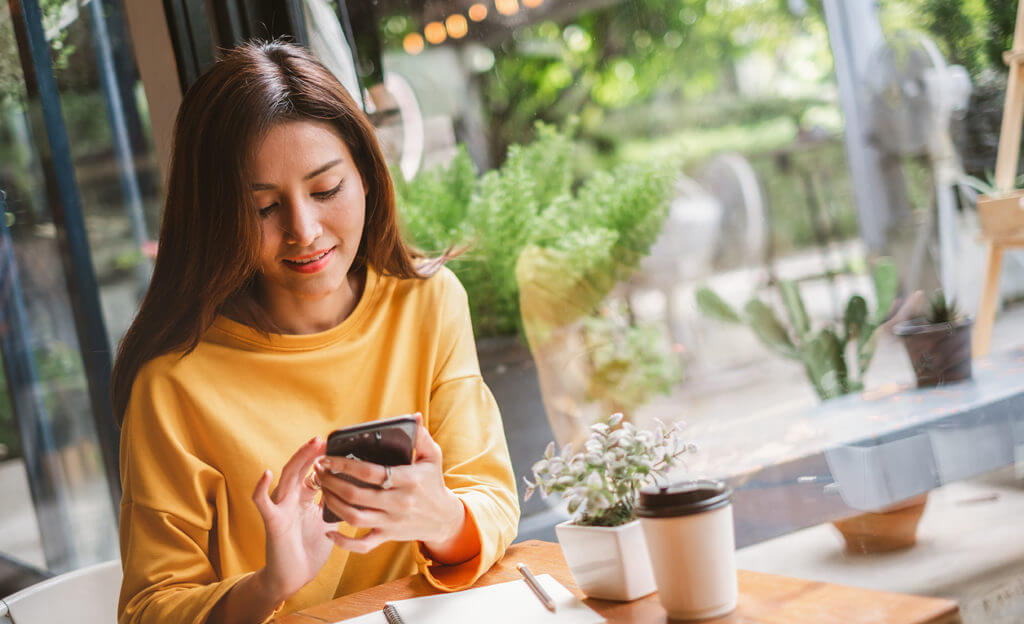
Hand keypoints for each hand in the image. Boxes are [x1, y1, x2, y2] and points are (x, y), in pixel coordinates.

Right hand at [251, 436, 334, 602]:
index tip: (336, 444)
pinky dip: (261, 488)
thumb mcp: (329, 521)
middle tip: (324, 438)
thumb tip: (356, 487)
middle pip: (300, 468)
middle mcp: (291, 498)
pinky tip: (266, 473)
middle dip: (311, 453)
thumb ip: (336, 502)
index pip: (312, 471)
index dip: (322, 458)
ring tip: (310, 446)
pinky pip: (263, 503)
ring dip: (298, 460)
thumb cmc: (310, 548)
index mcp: (304, 498)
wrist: (294, 576)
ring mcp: (280, 508)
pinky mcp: (273, 521)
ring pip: (286, 477)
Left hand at [315, 414, 465, 556]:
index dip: (345, 465)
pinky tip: (329, 531)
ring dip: (333, 504)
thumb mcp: (433, 457)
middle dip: (332, 482)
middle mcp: (398, 503)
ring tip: (321, 489)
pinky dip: (344, 542)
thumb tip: (415, 417)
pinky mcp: (387, 537)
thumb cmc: (433, 483)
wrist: (444, 519)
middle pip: (356, 495)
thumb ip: (421, 437)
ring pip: (354, 517)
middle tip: (318, 471)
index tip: (327, 458)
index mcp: (408, 480)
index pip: (371, 472)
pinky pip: (362, 545)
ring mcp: (391, 522)